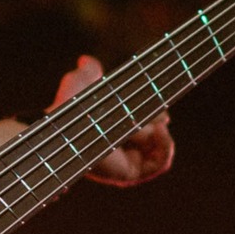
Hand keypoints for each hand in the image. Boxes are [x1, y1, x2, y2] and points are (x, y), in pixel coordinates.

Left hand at [46, 55, 174, 186]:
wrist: (69, 124)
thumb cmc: (69, 104)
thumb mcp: (80, 83)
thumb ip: (87, 73)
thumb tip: (86, 60)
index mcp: (109, 127)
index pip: (140, 121)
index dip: (152, 110)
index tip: (157, 97)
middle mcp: (117, 147)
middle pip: (152, 133)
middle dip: (157, 118)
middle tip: (156, 111)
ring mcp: (124, 162)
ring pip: (157, 148)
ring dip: (160, 133)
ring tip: (157, 122)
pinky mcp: (128, 173)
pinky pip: (158, 165)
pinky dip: (165, 147)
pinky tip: (160, 131)